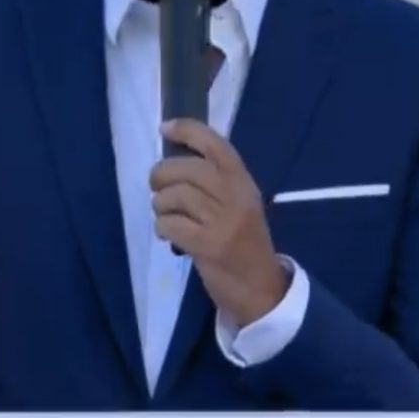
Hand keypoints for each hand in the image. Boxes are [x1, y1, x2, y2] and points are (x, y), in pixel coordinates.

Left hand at [150, 119, 290, 325]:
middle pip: (187, 169)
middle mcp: (236, 197)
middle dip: (161, 175)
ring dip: (160, 205)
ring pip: (175, 197)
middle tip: (157, 187)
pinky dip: (162, 227)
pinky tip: (168, 234)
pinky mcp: (208, 246)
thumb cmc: (245, 244)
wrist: (261, 289)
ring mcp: (223, 222)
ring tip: (166, 216)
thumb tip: (172, 164)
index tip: (165, 128)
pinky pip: (170, 225)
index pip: (216, 146)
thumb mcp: (240, 206)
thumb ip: (216, 184)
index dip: (188, 131)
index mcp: (244, 183)